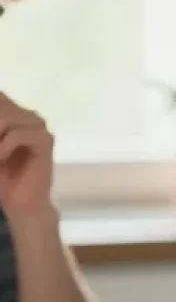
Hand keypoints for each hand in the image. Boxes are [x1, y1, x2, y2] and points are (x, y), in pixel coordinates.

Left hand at [0, 93, 54, 214]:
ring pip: (6, 116)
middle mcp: (27, 116)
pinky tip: (0, 160)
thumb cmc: (1, 178)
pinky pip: (17, 134)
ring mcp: (38, 127)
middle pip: (1, 103)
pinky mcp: (45, 140)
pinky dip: (2, 148)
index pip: (0, 97)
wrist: (22, 204)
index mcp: (13, 114)